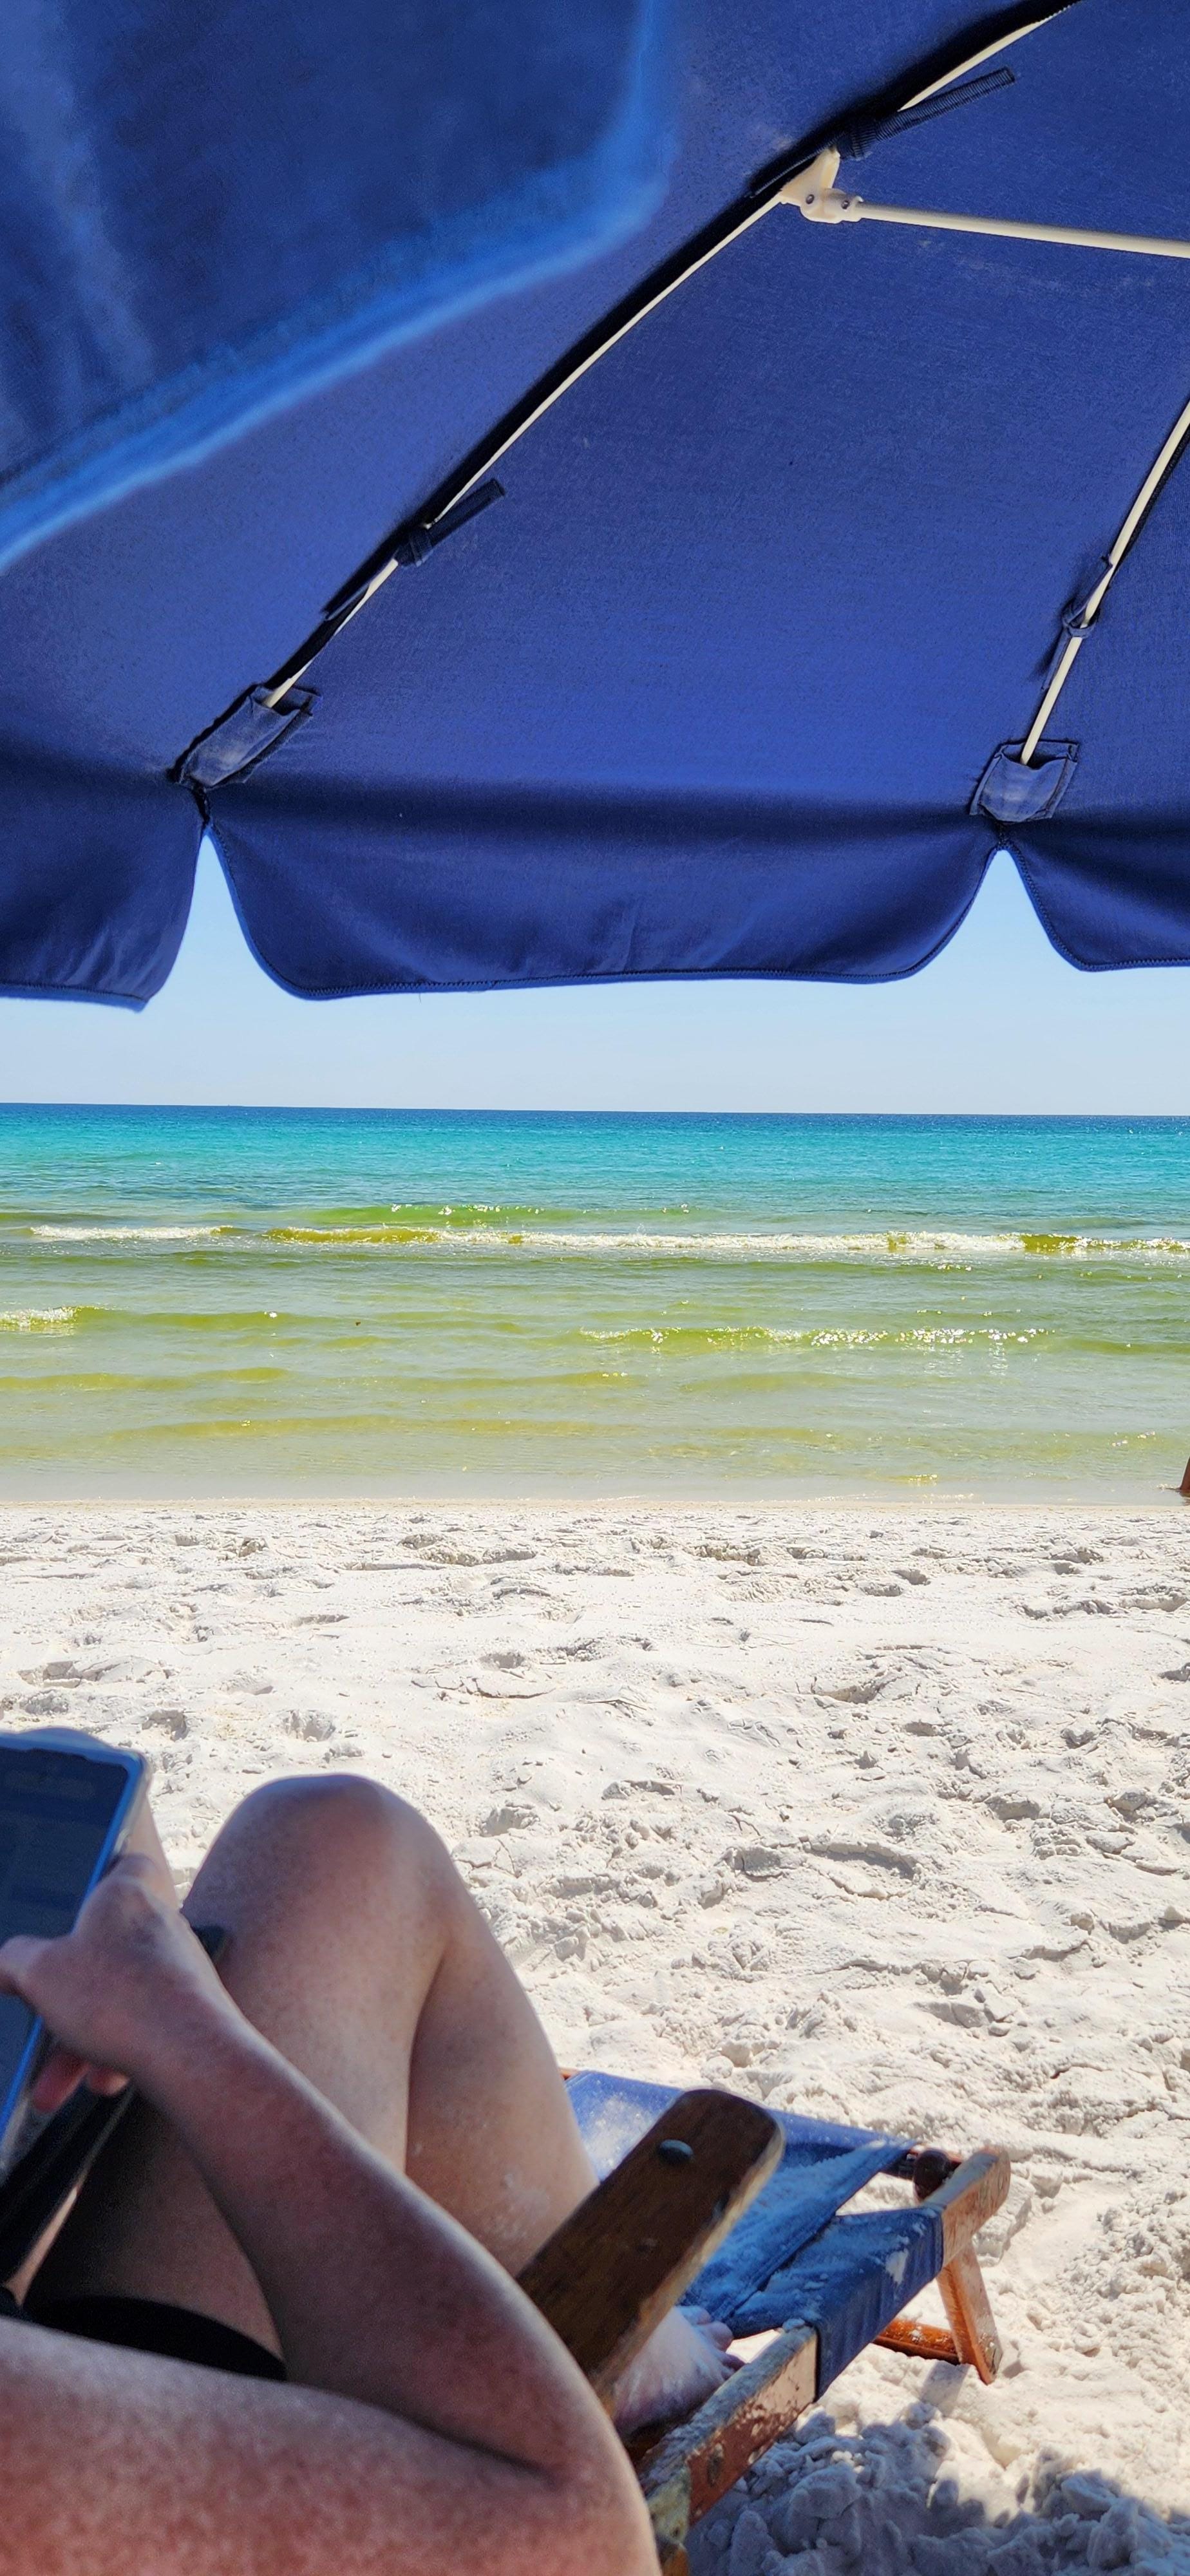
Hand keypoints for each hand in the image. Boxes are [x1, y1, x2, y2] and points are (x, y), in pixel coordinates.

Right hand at [0, 1851, 229, 2116]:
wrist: (190, 2054)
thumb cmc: (118, 1998)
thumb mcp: (38, 1973)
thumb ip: (14, 1960)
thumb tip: (7, 1962)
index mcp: (125, 1894)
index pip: (124, 1862)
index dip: (100, 1876)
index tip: (75, 1901)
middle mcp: (158, 1923)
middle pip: (102, 1952)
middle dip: (64, 2001)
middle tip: (40, 2025)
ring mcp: (180, 1966)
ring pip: (118, 1999)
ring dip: (82, 2044)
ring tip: (54, 2088)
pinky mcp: (192, 2007)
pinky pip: (144, 2026)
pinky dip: (117, 2055)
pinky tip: (101, 2082)